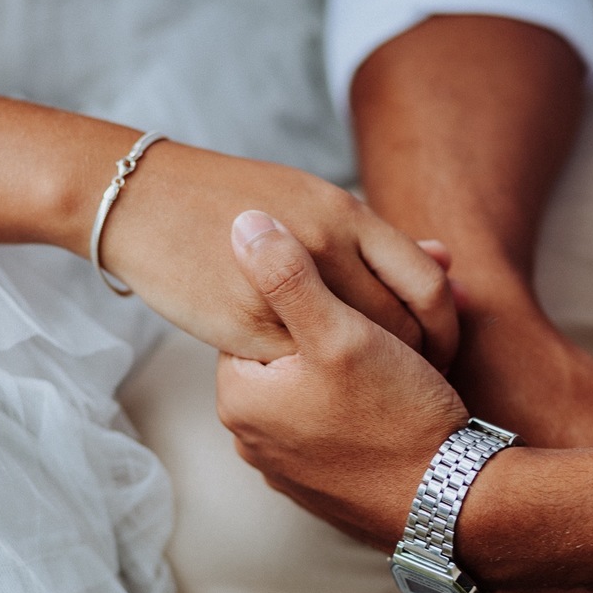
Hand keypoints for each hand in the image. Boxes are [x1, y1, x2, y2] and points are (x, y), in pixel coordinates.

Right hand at [101, 142, 456, 367]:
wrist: (147, 201)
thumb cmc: (236, 202)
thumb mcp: (316, 203)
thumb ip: (378, 239)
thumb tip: (446, 259)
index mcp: (346, 212)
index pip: (426, 283)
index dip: (446, 326)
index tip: (442, 351)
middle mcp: (324, 246)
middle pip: (400, 326)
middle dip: (418, 362)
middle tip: (418, 384)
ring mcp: (285, 289)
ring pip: (353, 353)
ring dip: (374, 379)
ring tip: (378, 391)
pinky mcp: (245, 327)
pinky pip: (301, 368)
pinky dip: (318, 382)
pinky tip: (322, 388)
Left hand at [216, 210, 466, 549]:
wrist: (454, 507)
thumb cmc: (398, 415)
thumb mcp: (342, 333)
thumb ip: (288, 275)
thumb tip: (241, 221)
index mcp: (241, 400)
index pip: (262, 318)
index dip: (319, 293)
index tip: (364, 285)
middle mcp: (253, 441)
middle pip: (294, 355)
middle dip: (345, 327)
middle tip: (399, 315)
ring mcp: (288, 470)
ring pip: (320, 389)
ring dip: (359, 365)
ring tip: (410, 358)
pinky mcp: (325, 487)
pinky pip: (338, 426)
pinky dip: (364, 408)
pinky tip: (404, 399)